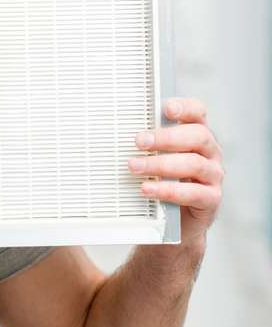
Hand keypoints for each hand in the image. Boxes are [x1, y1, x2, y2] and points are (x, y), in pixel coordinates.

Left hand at [127, 97, 223, 246]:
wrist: (178, 219)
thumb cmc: (165, 180)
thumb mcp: (156, 157)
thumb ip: (146, 144)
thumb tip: (113, 134)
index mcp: (196, 135)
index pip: (198, 113)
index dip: (185, 108)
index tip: (166, 108)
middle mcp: (209, 152)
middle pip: (197, 136)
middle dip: (166, 138)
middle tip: (139, 141)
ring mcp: (213, 175)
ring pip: (194, 164)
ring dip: (161, 164)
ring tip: (135, 167)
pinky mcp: (211, 199)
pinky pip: (194, 193)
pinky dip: (168, 191)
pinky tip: (148, 189)